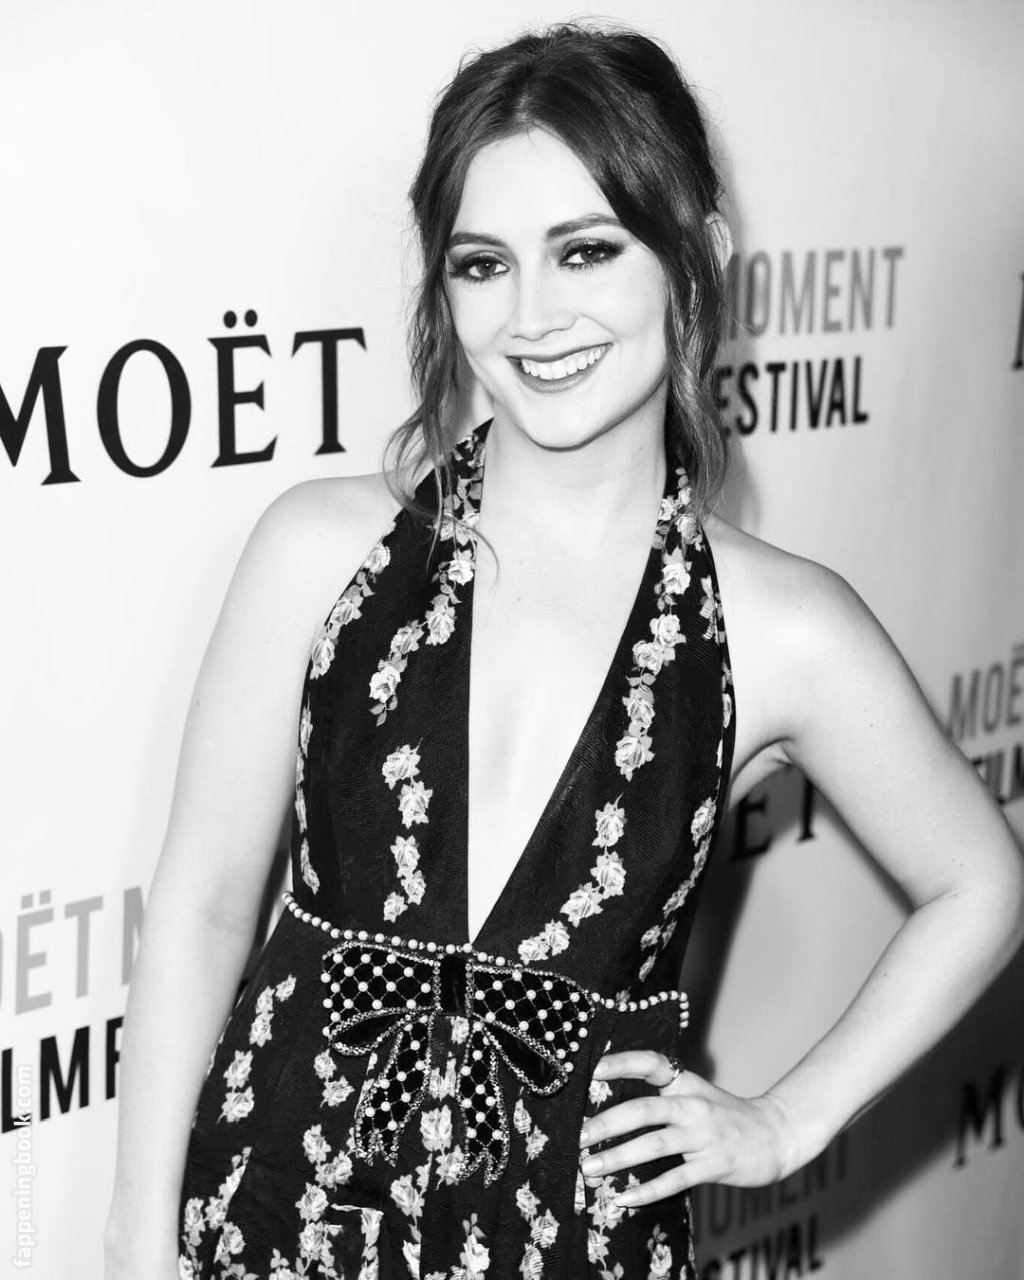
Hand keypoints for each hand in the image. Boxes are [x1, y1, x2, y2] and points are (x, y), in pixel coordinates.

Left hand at [578, 1050, 799, 1207]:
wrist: (777, 1134)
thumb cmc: (727, 1116)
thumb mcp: (698, 1095)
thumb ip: (665, 1097)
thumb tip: (615, 1109)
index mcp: (686, 1083)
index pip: (651, 1064)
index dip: (623, 1063)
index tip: (593, 1070)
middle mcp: (693, 1105)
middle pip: (645, 1109)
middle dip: (608, 1123)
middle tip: (579, 1136)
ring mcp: (703, 1136)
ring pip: (654, 1145)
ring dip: (619, 1157)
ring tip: (591, 1168)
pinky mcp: (713, 1166)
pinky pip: (674, 1180)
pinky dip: (647, 1191)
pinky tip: (623, 1199)